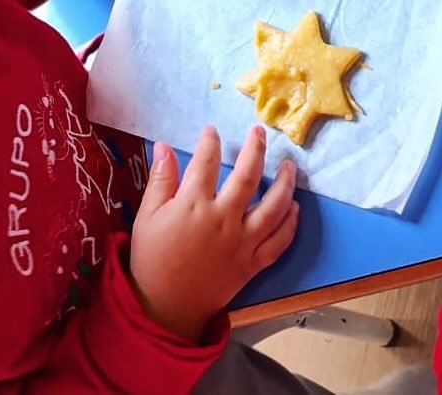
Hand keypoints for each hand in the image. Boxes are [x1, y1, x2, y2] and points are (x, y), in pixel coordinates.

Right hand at [130, 126, 298, 342]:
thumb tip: (165, 145)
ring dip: (286, 183)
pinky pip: (279, 241)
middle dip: (256, 149)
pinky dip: (290, 224)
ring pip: (274, 207)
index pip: (206, 162)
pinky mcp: (253, 263)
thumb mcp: (147, 216)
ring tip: (289, 166)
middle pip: (248, 176)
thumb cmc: (152, 260)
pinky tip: (294, 208)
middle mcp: (224, 218)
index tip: (212, 131)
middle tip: (260, 132)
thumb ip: (160, 179)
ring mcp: (242, 241)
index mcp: (194, 205)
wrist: (163, 309)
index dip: (210, 142)